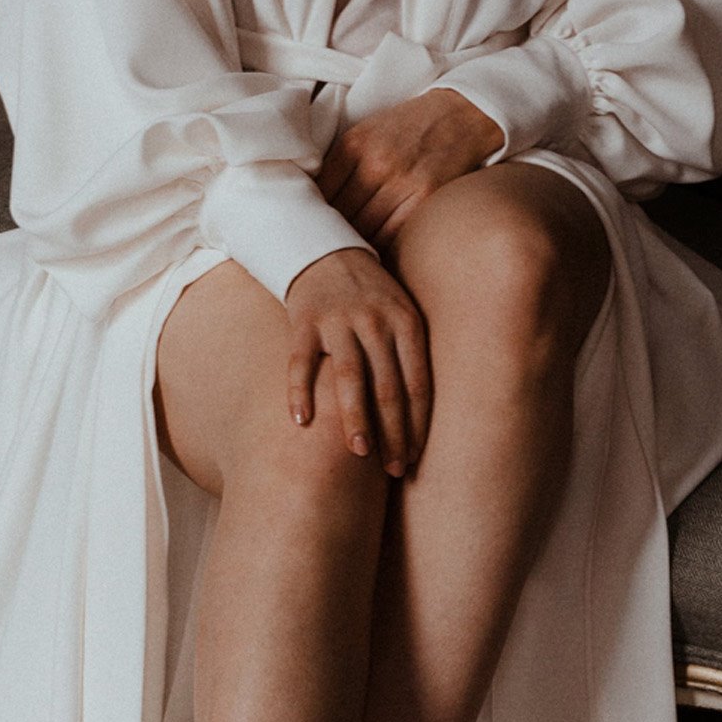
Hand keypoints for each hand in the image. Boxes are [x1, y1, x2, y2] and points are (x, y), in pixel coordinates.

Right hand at [284, 250, 431, 475]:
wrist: (324, 252)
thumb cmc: (370, 296)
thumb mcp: (401, 313)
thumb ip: (410, 355)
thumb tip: (422, 417)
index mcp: (406, 322)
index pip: (417, 383)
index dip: (417, 424)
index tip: (414, 458)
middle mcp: (376, 322)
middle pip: (388, 387)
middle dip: (393, 432)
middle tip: (393, 469)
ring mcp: (338, 321)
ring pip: (351, 378)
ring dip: (356, 418)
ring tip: (359, 453)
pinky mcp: (304, 322)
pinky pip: (301, 363)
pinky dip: (300, 393)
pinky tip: (302, 422)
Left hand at [318, 89, 503, 248]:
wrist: (460, 113)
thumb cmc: (409, 127)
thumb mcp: (367, 132)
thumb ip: (341, 164)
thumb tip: (316, 204)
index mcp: (353, 145)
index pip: (320, 194)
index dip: (314, 216)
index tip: (314, 227)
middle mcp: (375, 164)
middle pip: (340, 216)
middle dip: (332, 233)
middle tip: (328, 247)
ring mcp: (402, 182)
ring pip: (365, 230)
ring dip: (355, 244)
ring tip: (350, 254)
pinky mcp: (425, 197)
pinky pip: (392, 235)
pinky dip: (380, 246)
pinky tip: (376, 250)